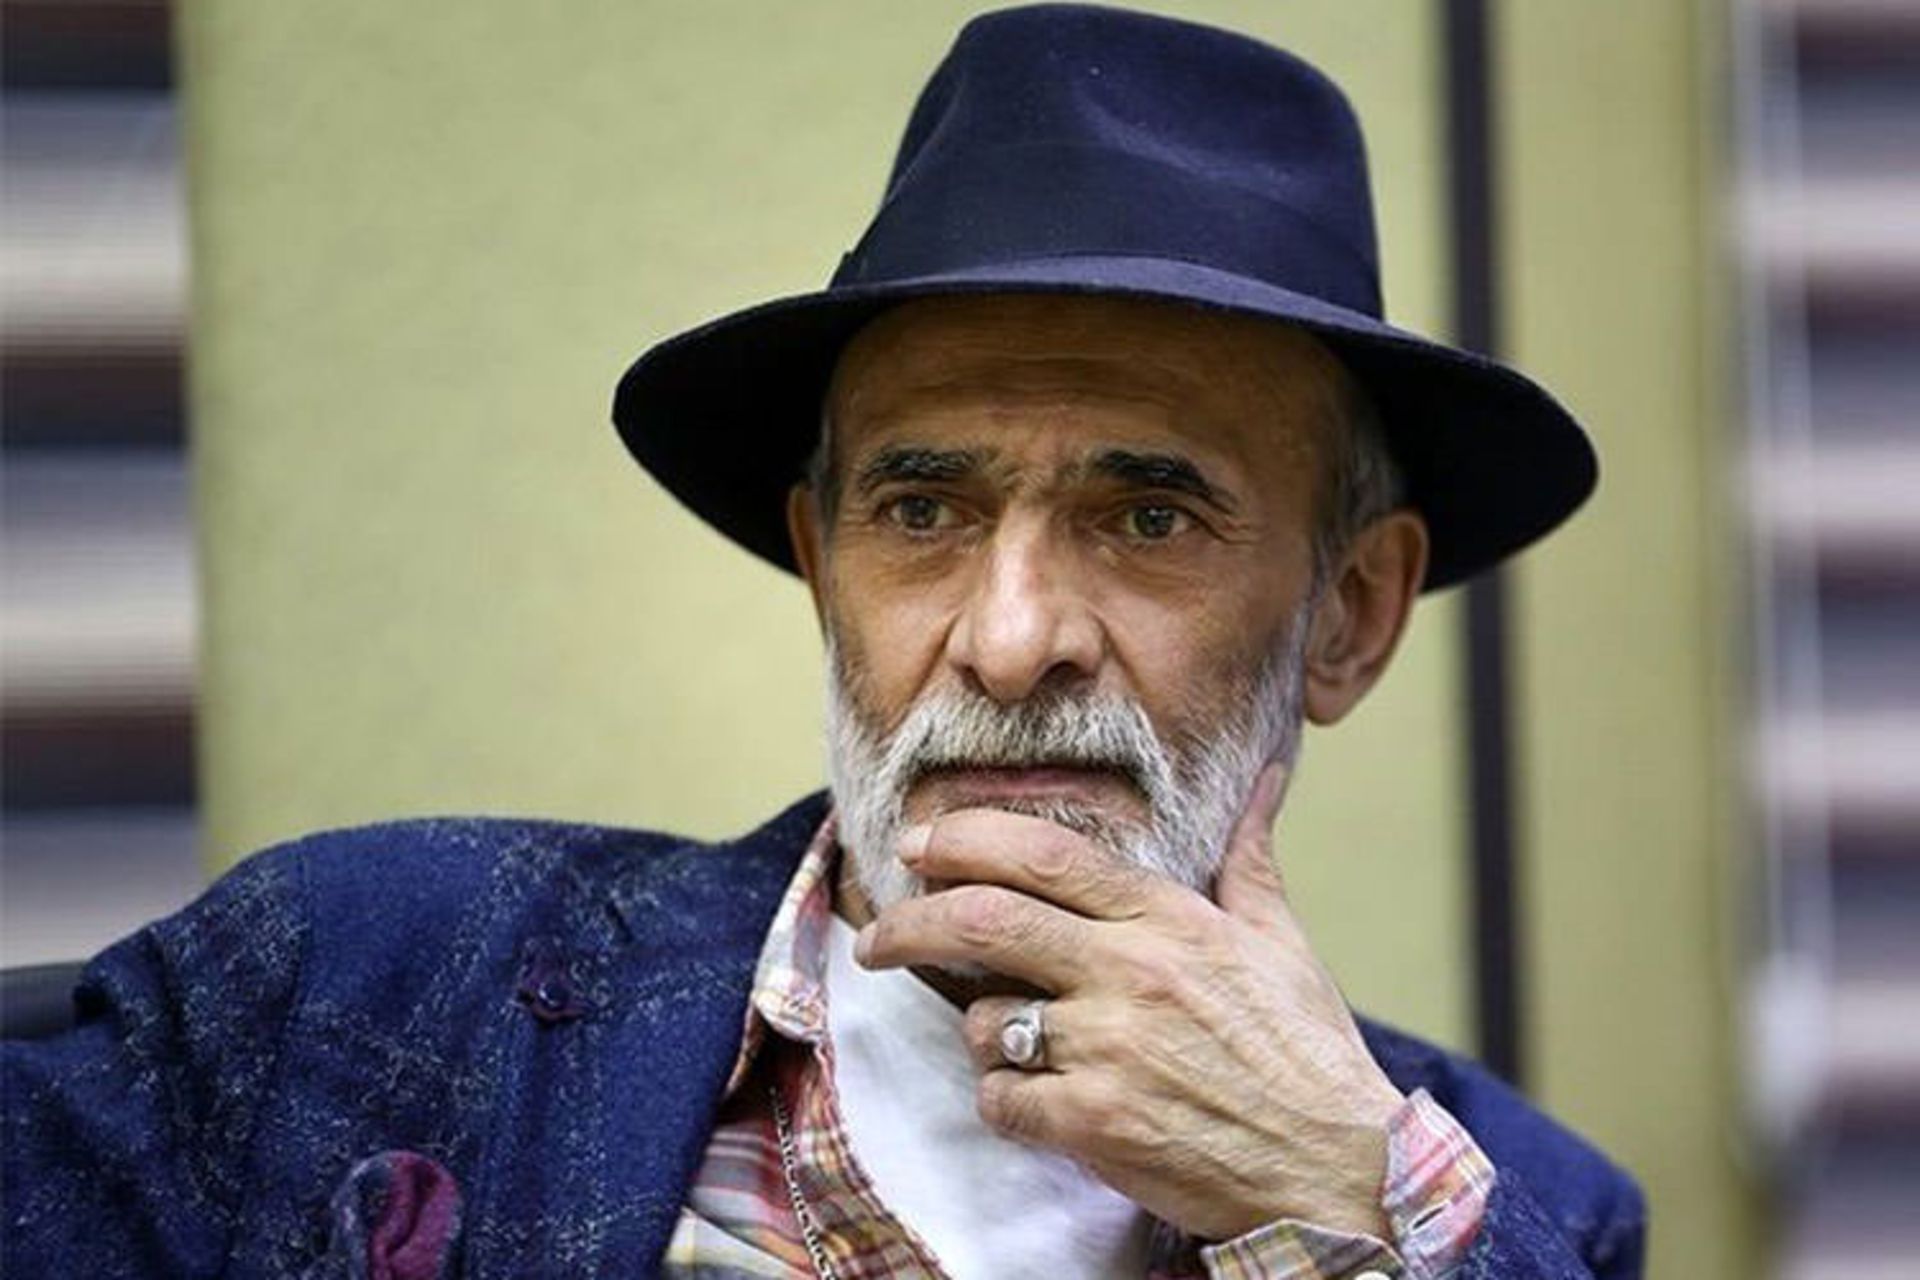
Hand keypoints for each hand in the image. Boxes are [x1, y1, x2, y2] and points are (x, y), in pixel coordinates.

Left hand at [854, 763, 1405, 1241]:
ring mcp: (1108, 1050)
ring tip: (1028, 1048)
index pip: (1043, 855)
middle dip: (910, 922)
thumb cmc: (1307, 1055)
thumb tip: (1264, 778)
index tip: (918, 844)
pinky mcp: (1093, 1125)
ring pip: (983, 1019)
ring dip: (984, 1032)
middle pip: (982, 921)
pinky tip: (1042, 1105)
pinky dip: (1004, 1102)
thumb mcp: (1282, 942)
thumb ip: (1249, 857)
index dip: (964, 839)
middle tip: (878, 934)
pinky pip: (1000, 1099)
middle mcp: (1131, 974)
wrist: (1337, 1171)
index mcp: (1170, 921)